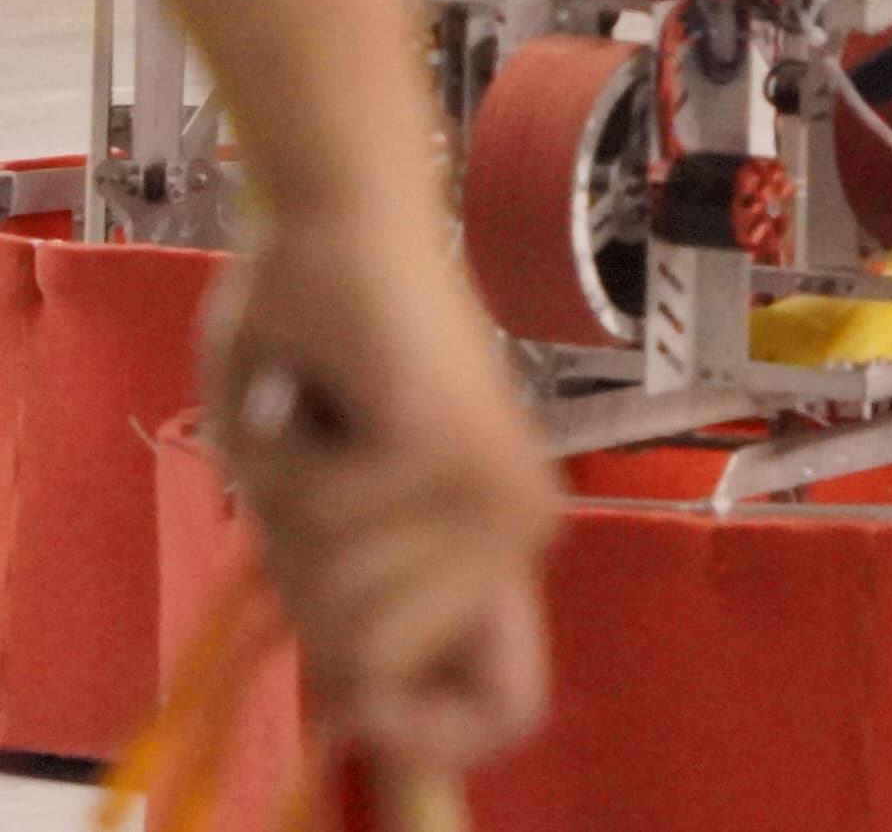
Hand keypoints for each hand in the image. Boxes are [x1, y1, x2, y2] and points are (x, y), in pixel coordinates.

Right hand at [204, 211, 556, 775]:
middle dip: (303, 590)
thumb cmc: (328, 360)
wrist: (347, 233)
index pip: (504, 708)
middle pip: (370, 668)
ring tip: (326, 432)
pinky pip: (318, 521)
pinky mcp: (447, 448)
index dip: (427, 743)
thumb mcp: (334, 513)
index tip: (353, 711)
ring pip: (336, 603)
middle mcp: (521, 527)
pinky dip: (284, 463)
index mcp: (499, 552)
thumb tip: (361, 712)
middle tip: (319, 478)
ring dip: (291, 518)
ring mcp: (494, 491)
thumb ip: (356, 604)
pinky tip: (323, 397)